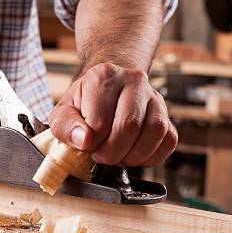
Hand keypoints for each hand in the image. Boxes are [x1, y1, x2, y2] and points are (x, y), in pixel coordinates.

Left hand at [48, 63, 176, 166]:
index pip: (100, 123)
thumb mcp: (62, 113)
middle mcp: (134, 80)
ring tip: (117, 155)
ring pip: (154, 132)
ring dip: (133, 156)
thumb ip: (66, 127)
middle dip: (111, 153)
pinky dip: (151, 157)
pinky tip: (133, 153)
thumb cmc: (83, 104)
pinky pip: (168, 141)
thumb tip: (85, 141)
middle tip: (100, 155)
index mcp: (104, 76)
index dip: (91, 144)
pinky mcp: (168, 115)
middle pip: (129, 126)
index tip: (86, 147)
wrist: (106, 91)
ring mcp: (155, 96)